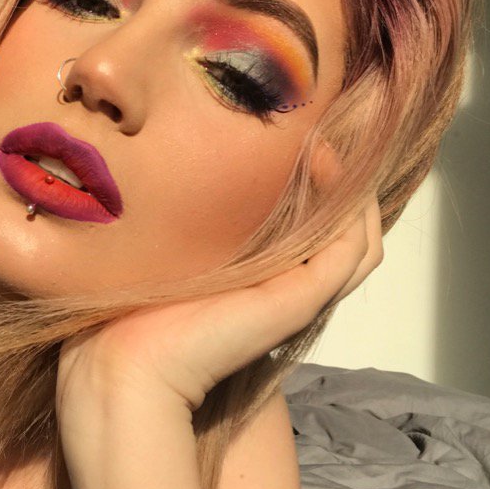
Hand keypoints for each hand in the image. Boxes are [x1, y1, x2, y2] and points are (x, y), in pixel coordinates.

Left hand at [56, 142, 383, 414]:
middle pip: (343, 235)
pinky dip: (352, 208)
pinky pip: (352, 249)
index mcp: (263, 280)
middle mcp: (289, 287)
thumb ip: (208, 227)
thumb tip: (208, 170)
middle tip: (320, 134)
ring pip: (357, 241)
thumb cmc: (143, 302)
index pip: (312, 234)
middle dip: (341, 183)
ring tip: (325, 145)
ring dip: (351, 190)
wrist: (132, 354)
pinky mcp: (303, 297)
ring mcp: (302, 294)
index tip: (295, 141)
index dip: (317, 188)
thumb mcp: (181, 251)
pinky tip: (326, 164)